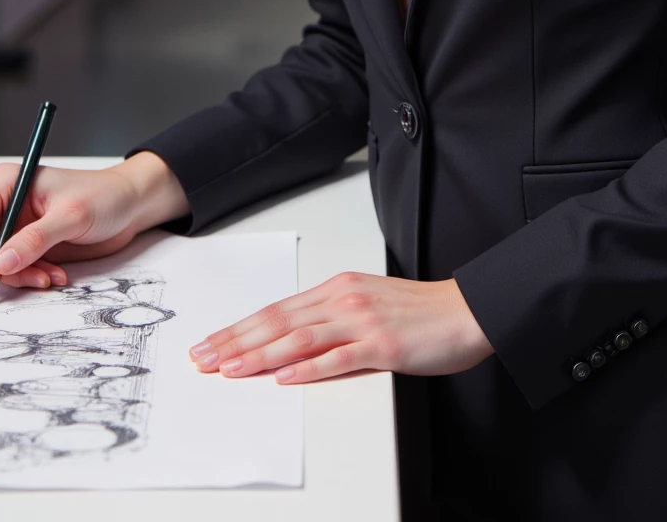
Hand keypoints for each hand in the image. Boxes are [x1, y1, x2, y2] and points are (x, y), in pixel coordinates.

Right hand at [0, 152, 189, 290]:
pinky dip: (26, 279)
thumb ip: (35, 239)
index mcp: (6, 183)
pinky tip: (54, 275)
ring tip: (49, 276)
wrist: (128, 206)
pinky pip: (10, 271)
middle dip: (0, 269)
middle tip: (35, 277)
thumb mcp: (72, 215)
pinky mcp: (23, 245)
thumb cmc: (104, 196)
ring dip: (16, 277)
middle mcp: (3, 204)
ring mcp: (12, 226)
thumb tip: (0, 263)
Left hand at [188, 271, 494, 383]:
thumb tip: (294, 340)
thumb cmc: (419, 312)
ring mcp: (362, 321)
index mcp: (338, 288)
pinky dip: (307, 369)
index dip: (241, 327)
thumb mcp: (368, 302)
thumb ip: (333, 315)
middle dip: (236, 341)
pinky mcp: (382, 345)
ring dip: (259, 355)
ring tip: (230, 369)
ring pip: (299, 339)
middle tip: (203, 358)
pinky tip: (283, 377)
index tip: (212, 342)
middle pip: (279, 322)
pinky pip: (338, 358)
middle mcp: (344, 299)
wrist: (463, 311)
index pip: (278, 309)